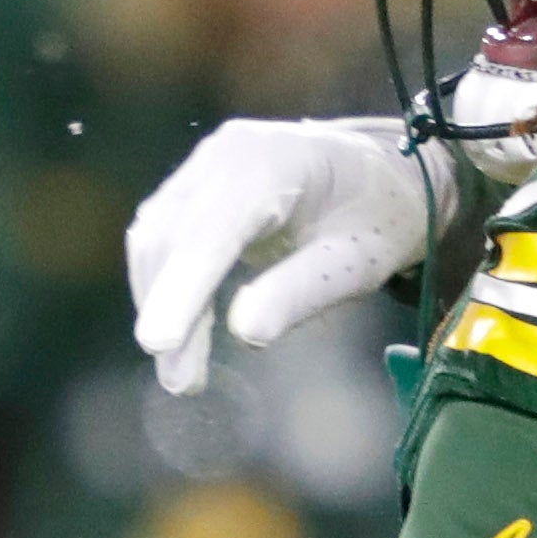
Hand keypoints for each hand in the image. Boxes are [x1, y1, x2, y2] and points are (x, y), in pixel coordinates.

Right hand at [124, 116, 445, 396]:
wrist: (381, 174)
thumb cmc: (379, 218)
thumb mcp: (357, 262)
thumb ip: (301, 292)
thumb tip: (244, 332)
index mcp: (274, 162)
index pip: (211, 230)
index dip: (181, 289)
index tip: (158, 344)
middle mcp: (225, 154)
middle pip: (171, 237)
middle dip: (168, 312)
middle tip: (182, 383)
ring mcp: (202, 166)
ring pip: (154, 240)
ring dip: (159, 305)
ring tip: (183, 369)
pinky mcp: (191, 186)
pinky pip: (160, 238)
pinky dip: (165, 288)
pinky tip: (183, 330)